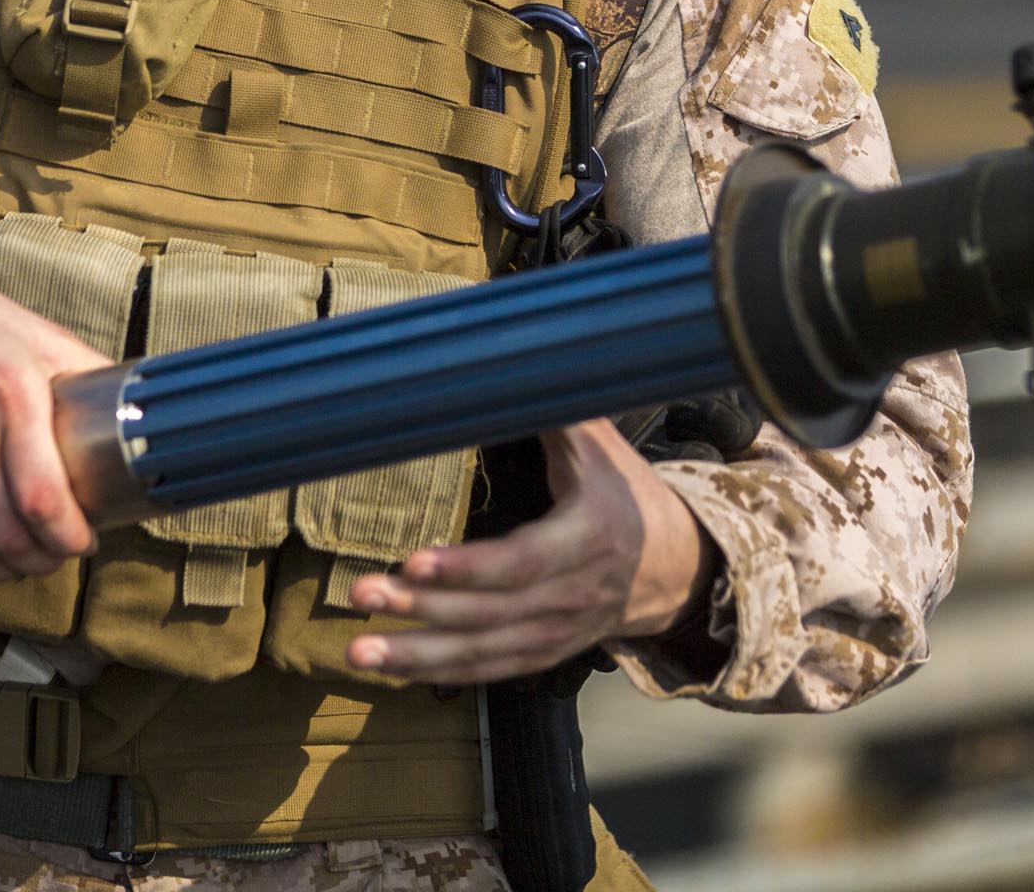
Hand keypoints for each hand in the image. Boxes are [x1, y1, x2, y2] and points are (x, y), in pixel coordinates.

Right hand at [0, 241, 108, 583]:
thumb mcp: (35, 332)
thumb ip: (84, 371)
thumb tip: (132, 404)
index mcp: (13, 396)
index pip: (44, 499)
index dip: (69, 536)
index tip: (84, 539)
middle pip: (9, 535)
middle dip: (43, 559)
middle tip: (56, 553)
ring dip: (4, 569)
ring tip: (22, 560)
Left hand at [342, 419, 710, 682]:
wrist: (675, 564)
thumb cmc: (625, 492)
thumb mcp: (601, 445)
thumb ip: (556, 412)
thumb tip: (511, 361)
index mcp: (589, 537)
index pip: (522, 563)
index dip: (467, 568)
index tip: (414, 560)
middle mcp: (573, 594)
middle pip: (489, 612)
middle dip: (421, 607)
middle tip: (361, 593)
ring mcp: (557, 632)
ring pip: (482, 652)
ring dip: (417, 654)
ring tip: (358, 650)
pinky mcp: (543, 654)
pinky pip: (487, 670)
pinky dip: (437, 672)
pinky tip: (391, 667)